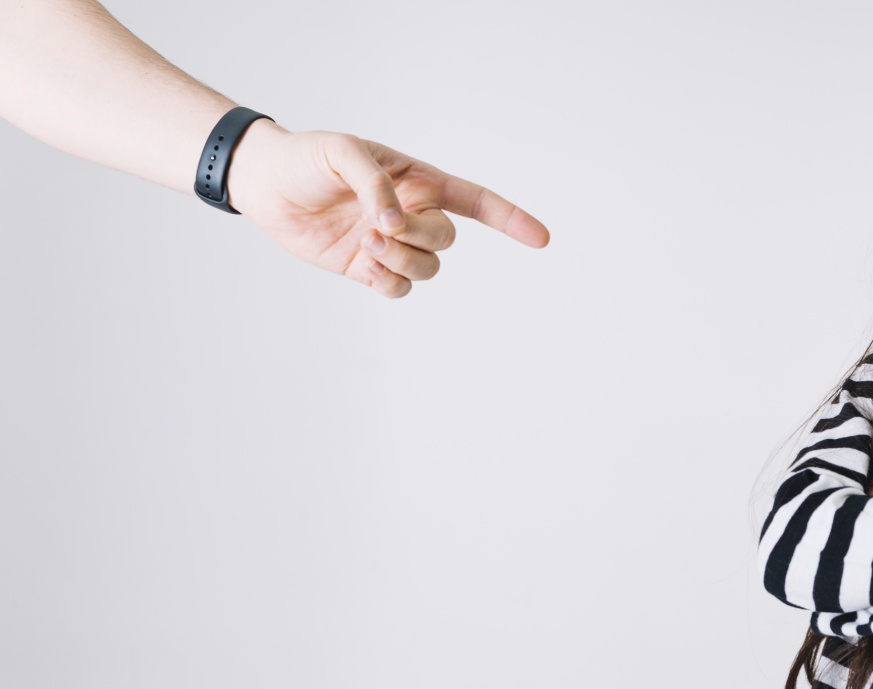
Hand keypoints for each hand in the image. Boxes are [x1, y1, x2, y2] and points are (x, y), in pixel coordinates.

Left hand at [226, 120, 548, 297]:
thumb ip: (376, 183)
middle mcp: (412, 213)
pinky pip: (399, 288)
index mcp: (418, 180)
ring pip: (428, 267)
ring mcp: (392, 244)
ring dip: (401, 259)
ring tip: (366, 243)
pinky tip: (365, 264)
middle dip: (418, 236)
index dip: (511, 218)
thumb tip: (393, 222)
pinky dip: (388, 281)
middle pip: (446, 238)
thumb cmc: (307, 157)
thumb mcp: (342, 152)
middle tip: (378, 225)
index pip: (476, 201)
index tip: (541, 238)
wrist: (266, 184)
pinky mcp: (368, 268)